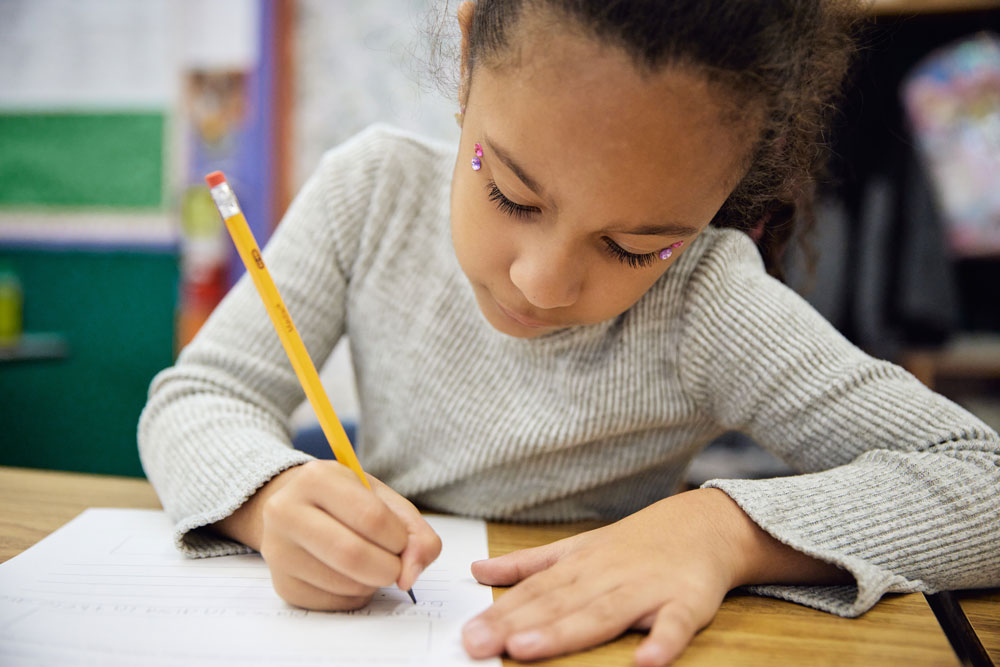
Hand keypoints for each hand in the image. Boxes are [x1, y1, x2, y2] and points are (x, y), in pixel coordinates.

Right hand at [214, 460, 441, 610]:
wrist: (296, 509)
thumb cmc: (345, 500)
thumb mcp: (381, 497)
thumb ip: (412, 530)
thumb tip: (410, 576)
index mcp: (315, 478)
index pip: (371, 517)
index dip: (399, 538)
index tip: (402, 541)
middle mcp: (286, 512)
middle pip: (352, 554)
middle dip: (390, 567)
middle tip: (397, 565)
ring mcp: (279, 552)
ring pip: (346, 583)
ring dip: (374, 582)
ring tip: (371, 563)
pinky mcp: (282, 585)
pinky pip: (335, 602)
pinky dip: (357, 595)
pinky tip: (351, 575)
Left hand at [461, 488, 846, 665]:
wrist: (704, 523)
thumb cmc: (635, 544)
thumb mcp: (578, 547)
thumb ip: (530, 564)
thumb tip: (479, 571)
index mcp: (580, 565)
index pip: (534, 591)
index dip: (500, 613)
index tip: (468, 633)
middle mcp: (607, 575)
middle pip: (557, 604)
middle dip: (516, 626)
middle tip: (478, 644)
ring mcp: (646, 588)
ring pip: (602, 613)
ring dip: (566, 632)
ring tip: (529, 650)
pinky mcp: (687, 602)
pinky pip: (675, 625)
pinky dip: (662, 642)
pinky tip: (647, 662)